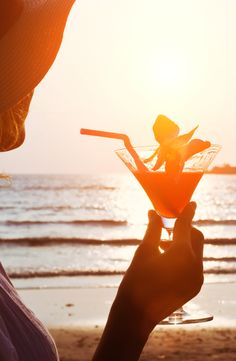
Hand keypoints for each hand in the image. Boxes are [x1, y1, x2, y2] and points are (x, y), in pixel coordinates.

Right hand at [92, 202, 203, 360]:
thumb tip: (153, 213)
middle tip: (166, 229)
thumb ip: (153, 230)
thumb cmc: (136, 279)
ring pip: (196, 252)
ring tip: (161, 247)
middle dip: (184, 230)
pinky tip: (167, 260)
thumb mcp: (144, 250)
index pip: (186, 226)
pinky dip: (185, 257)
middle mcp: (195, 266)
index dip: (187, 213)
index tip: (191, 203)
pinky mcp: (195, 287)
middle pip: (196, 238)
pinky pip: (194, 265)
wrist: (136, 314)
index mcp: (182, 254)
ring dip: (183, 243)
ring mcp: (197, 278)